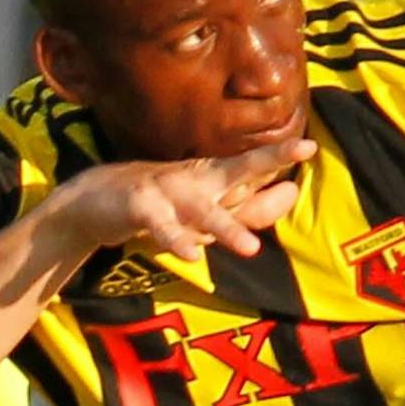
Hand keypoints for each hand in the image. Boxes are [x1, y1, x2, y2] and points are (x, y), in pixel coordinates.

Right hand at [56, 139, 315, 261]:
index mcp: (216, 178)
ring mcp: (168, 192)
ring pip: (203, 210)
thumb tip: (292, 191)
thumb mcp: (210, 208)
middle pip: (238, 169)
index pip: (254, 169)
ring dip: (226, 227)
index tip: (310, 148)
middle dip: (268, 159)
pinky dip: (175, 240)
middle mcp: (197, 181)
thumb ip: (252, 205)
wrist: (94, 201)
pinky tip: (192, 256)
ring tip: (250, 248)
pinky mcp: (140, 208)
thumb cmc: (163, 204)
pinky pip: (161, 227)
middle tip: (300, 150)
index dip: (280, 158)